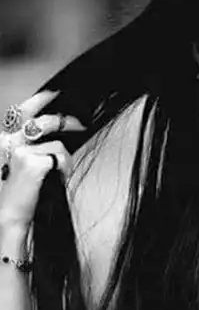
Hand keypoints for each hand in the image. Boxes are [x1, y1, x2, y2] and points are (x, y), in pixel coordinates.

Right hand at [0, 90, 85, 237]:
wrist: (7, 217)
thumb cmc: (17, 195)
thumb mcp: (19, 165)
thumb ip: (31, 147)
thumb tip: (57, 132)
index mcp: (3, 140)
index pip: (21, 112)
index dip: (40, 99)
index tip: (55, 92)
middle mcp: (8, 141)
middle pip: (43, 120)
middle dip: (65, 120)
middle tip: (81, 123)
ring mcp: (19, 151)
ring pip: (57, 144)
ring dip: (66, 159)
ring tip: (61, 172)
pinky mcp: (32, 163)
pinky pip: (60, 157)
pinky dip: (65, 168)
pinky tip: (59, 178)